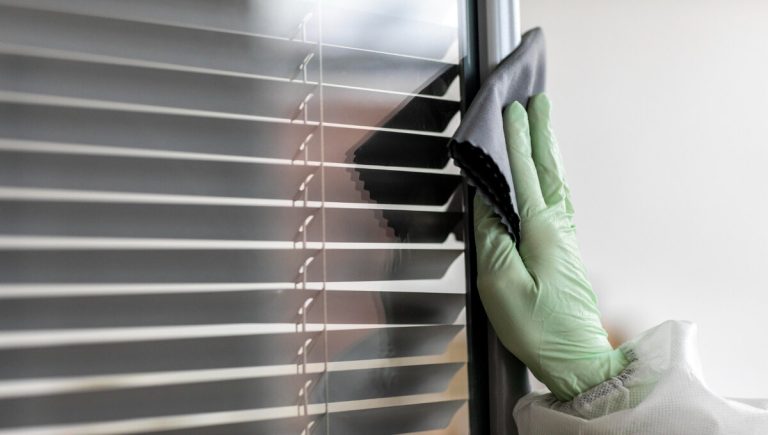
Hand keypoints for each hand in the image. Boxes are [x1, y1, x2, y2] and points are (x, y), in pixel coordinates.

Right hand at [474, 94, 626, 400]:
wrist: (579, 361)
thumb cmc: (538, 329)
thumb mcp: (501, 286)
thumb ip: (492, 239)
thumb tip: (485, 202)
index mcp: (542, 232)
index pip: (526, 175)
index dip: (517, 141)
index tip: (512, 111)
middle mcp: (558, 228)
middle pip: (548, 171)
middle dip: (541, 134)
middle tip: (538, 101)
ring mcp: (565, 239)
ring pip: (556, 183)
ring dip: (548, 151)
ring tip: (543, 127)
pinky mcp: (564, 252)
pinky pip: (557, 199)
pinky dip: (550, 176)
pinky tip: (547, 177)